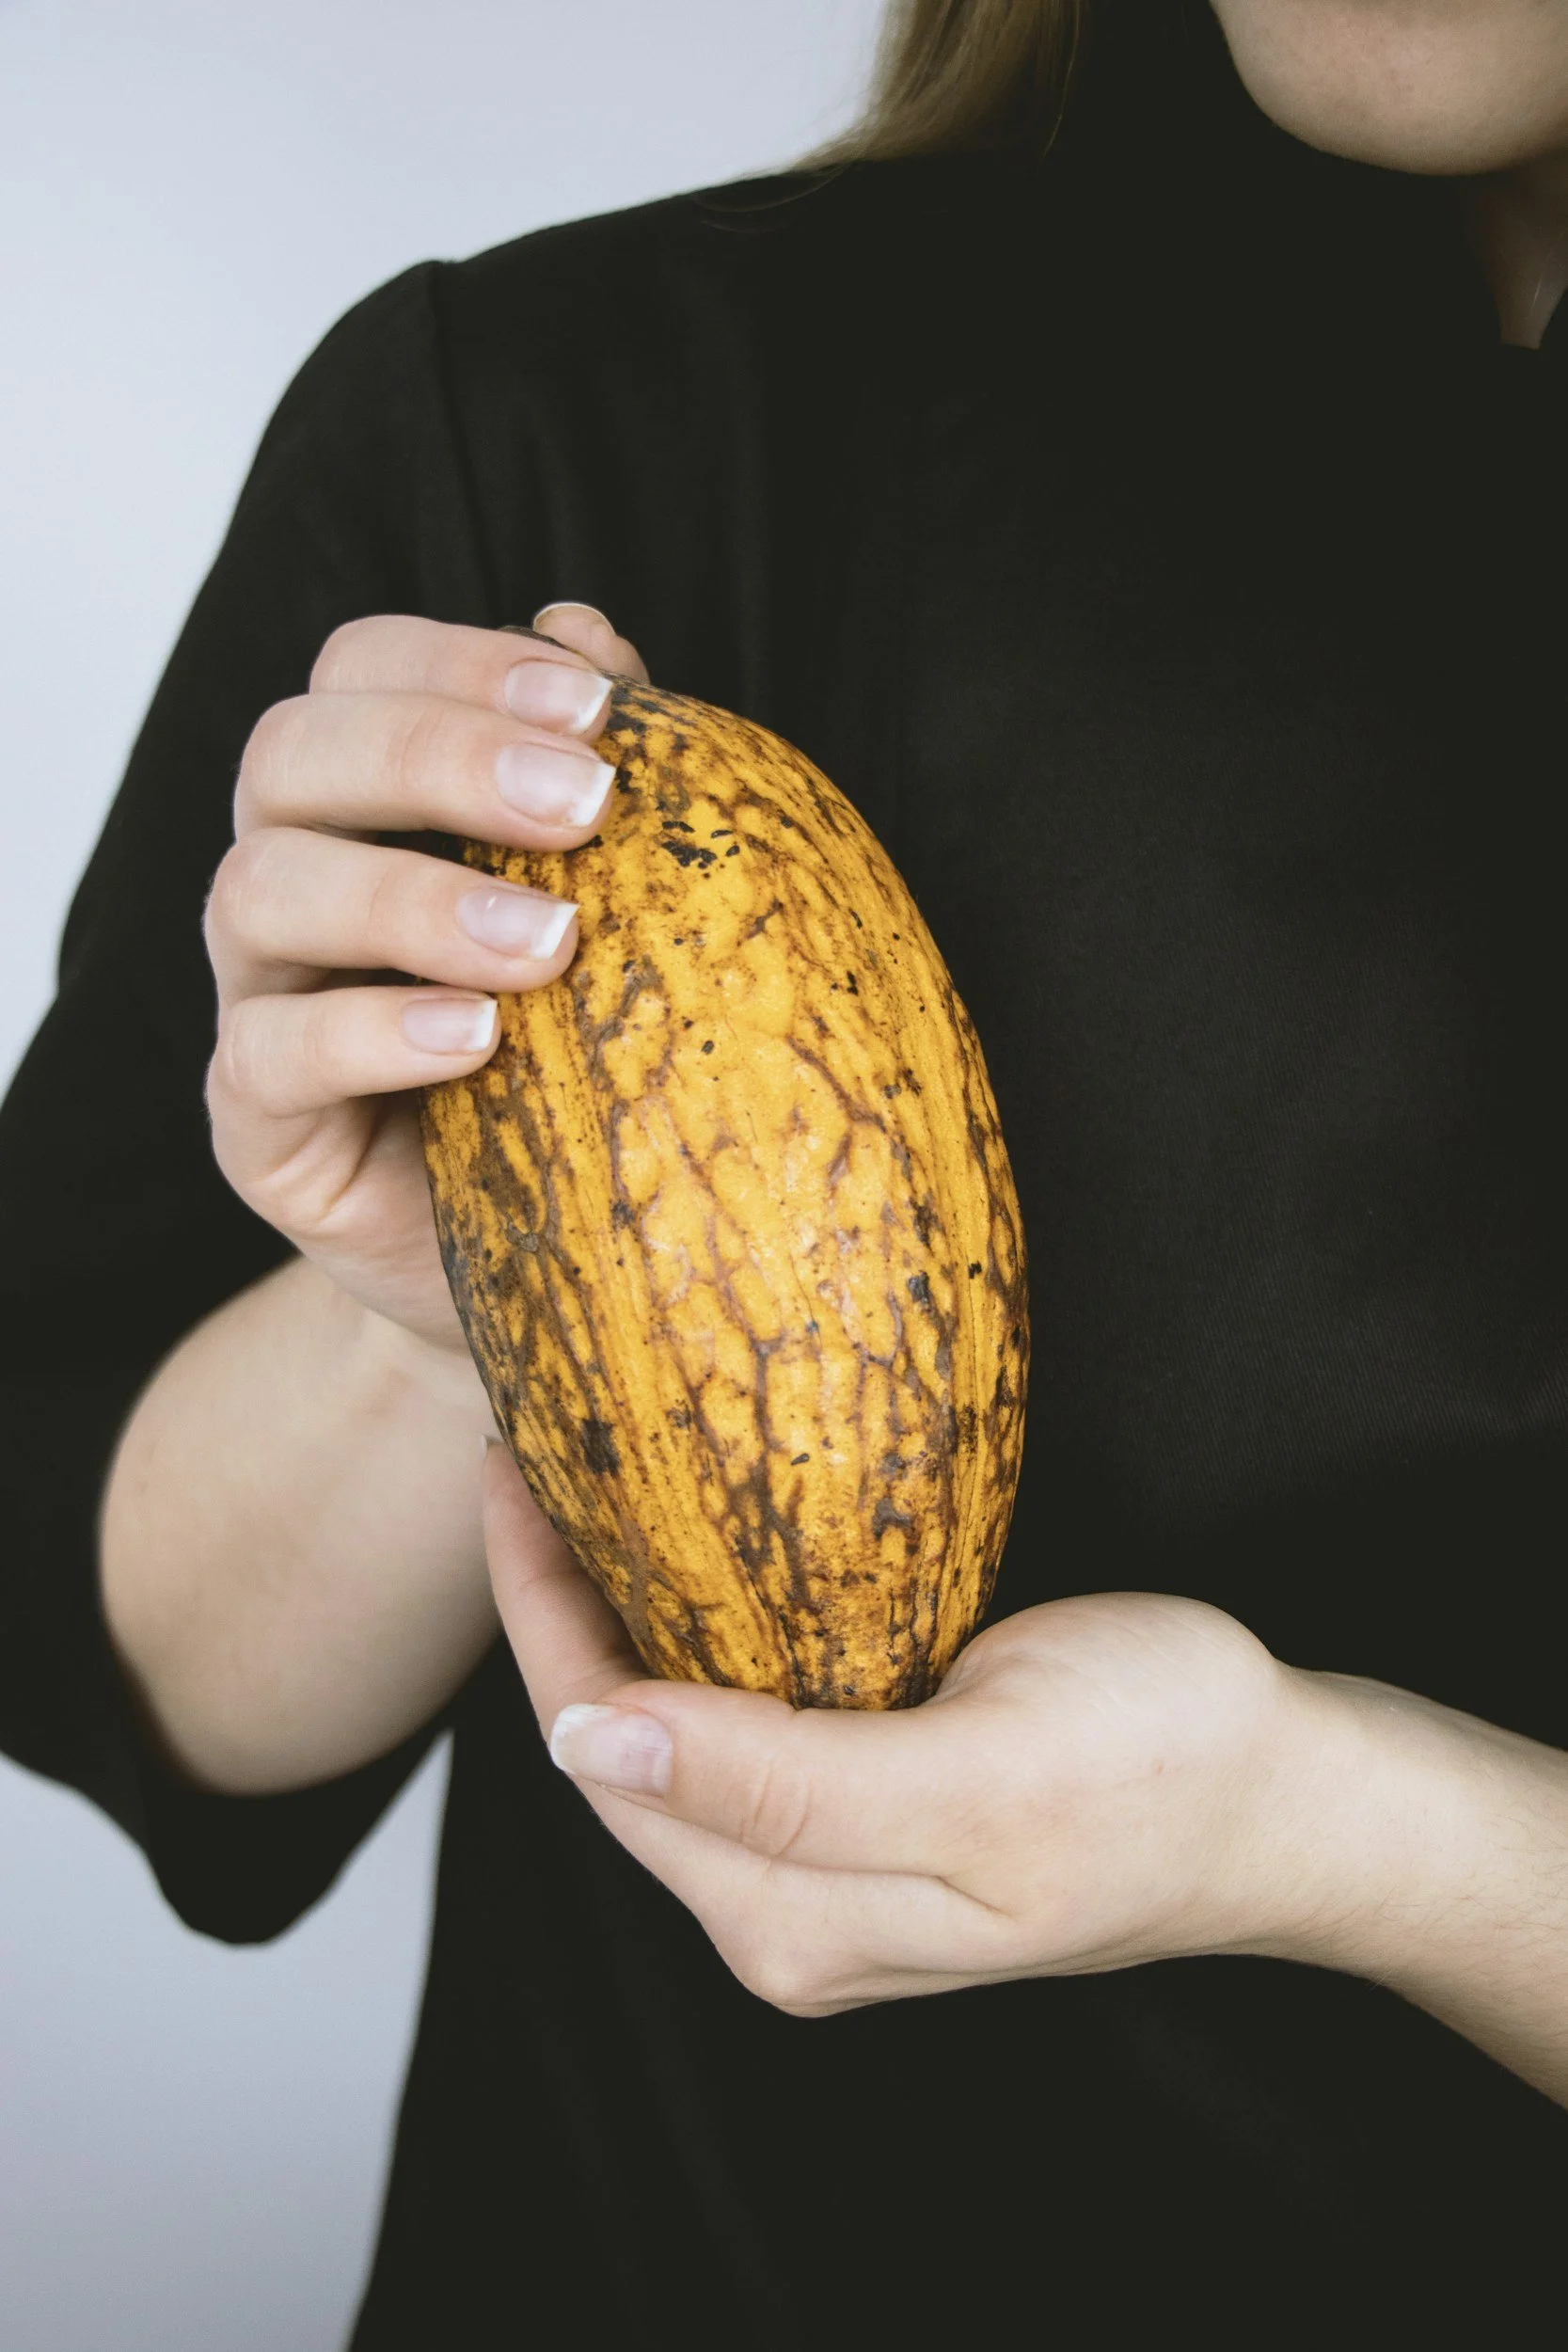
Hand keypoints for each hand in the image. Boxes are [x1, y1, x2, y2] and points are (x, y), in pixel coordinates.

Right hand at [204, 604, 646, 1353]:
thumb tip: (586, 630)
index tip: (599, 708)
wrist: (538, 1256)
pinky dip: (375, 1033)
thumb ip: (590, 774)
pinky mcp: (258, 1125)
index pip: (358, 671)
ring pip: (262, 891)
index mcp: (361, 800)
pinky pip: (273, 1055)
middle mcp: (291, 877)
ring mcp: (259, 998)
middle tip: (585, 806)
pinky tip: (477, 1039)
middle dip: (438, 757)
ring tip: (554, 944)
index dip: (461, 663)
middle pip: (291, 754)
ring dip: (413, 898)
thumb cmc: (573, 1060)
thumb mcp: (608, 911)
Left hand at [482, 1450, 1382, 2015]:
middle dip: (557, 1605)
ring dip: (613, 1615)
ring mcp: (819, 1875)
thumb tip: (588, 1739)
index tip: (512, 1471)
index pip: (599, 1750)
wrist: (1286, 1800)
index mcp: (790, 1917)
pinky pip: (728, 1730)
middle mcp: (780, 1912)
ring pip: (661, 1736)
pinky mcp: (860, 1827)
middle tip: (535, 1455)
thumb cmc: (1163, 1770)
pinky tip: (682, 1559)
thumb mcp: (982, 1773)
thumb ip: (785, 1782)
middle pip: (610, 1747)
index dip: (540, 1609)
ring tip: (585, 1487)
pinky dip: (687, 1637)